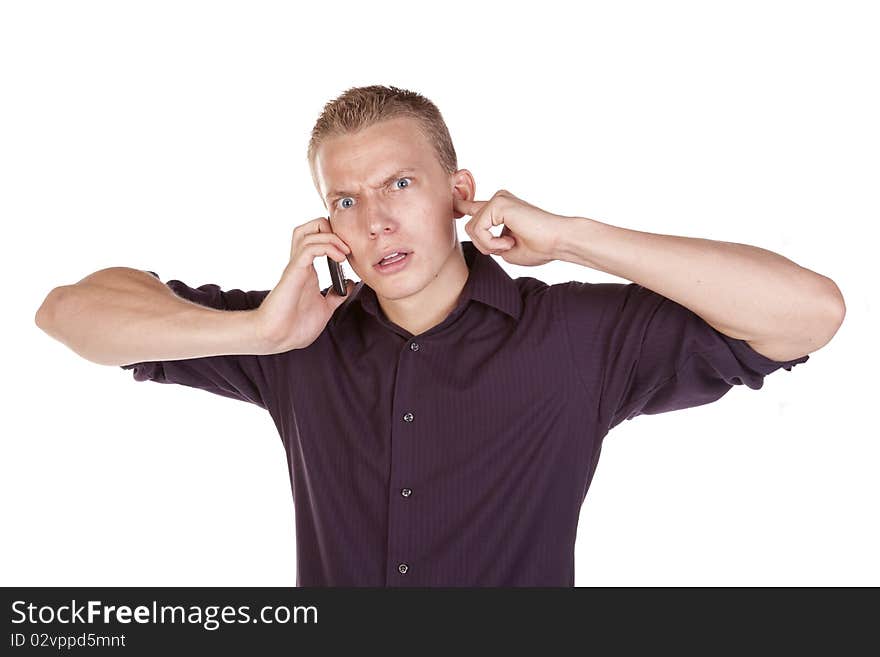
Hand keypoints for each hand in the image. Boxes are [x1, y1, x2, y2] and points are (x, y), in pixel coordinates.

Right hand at [254, 217, 354, 352]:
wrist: (279, 338)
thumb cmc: (296, 326)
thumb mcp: (325, 308)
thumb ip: (336, 295)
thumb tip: (349, 284)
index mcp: (308, 270)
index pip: (317, 237)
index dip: (335, 237)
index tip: (351, 252)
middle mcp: (301, 263)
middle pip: (310, 226)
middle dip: (331, 228)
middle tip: (346, 246)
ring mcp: (296, 266)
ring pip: (308, 231)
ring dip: (332, 237)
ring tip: (344, 252)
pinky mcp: (294, 271)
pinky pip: (309, 248)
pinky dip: (327, 247)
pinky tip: (339, 259)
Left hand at [453, 188, 572, 266]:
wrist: (558, 242)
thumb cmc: (540, 247)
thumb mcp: (506, 248)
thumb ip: (489, 242)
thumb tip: (476, 237)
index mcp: (500, 209)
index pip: (472, 207)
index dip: (458, 206)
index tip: (448, 202)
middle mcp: (498, 200)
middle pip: (470, 227)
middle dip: (484, 245)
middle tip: (506, 247)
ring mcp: (498, 199)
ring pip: (472, 229)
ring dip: (489, 245)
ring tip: (510, 244)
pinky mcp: (498, 202)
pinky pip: (479, 229)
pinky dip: (491, 242)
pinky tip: (509, 241)